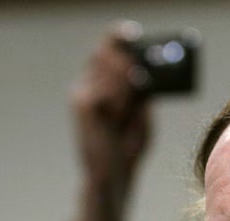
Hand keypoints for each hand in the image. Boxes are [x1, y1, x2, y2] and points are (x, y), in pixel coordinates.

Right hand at [69, 22, 153, 220]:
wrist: (113, 176)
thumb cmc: (127, 146)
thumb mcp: (142, 112)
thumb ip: (142, 90)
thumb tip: (147, 70)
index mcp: (101, 84)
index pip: (106, 48)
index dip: (118, 36)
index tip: (134, 34)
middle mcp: (87, 85)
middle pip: (103, 51)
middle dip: (124, 57)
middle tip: (141, 71)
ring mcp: (82, 94)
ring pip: (106, 68)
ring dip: (125, 81)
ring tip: (131, 107)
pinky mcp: (83, 107)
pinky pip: (105, 89)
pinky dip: (119, 99)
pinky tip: (122, 115)